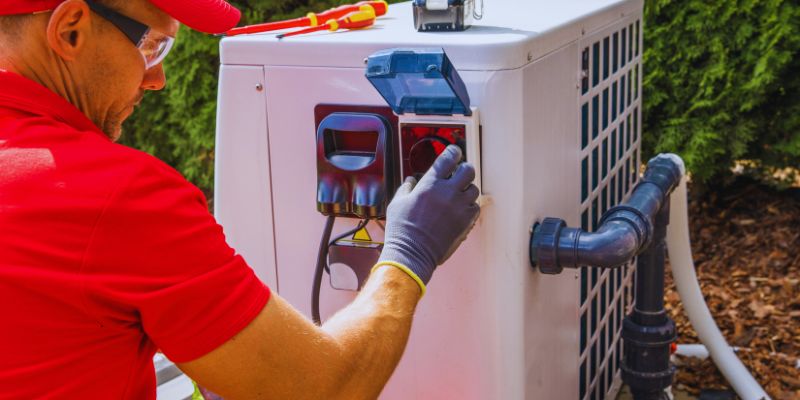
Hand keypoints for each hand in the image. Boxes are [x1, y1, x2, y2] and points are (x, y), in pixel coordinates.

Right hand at [377, 145, 480, 290]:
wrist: (412, 253)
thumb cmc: (401, 229)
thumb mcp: (397, 203)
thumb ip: (406, 188)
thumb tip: (411, 180)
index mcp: (430, 183)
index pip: (449, 157)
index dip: (453, 151)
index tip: (454, 152)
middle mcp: (448, 192)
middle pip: (468, 170)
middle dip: (464, 169)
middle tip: (458, 174)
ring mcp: (459, 207)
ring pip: (474, 189)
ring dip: (467, 189)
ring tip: (458, 195)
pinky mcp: (466, 222)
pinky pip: (475, 207)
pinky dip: (470, 206)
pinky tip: (460, 210)